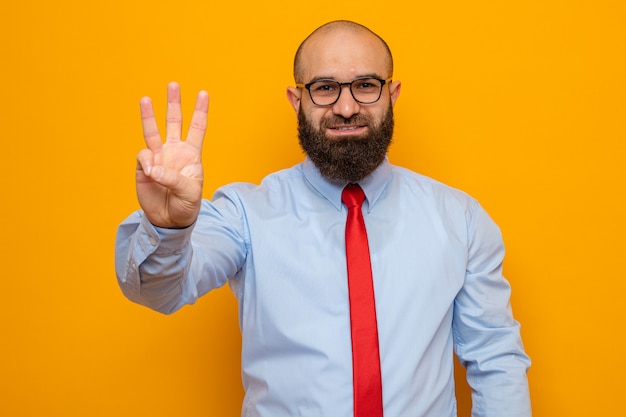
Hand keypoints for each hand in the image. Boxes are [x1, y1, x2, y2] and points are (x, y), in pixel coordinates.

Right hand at [135, 82, 208, 227]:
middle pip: (174, 122)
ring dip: (149, 115)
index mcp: (191, 154)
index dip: (200, 111)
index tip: (203, 93)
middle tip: (173, 84)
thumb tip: (153, 168)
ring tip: (145, 98)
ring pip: (153, 131)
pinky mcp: (144, 167)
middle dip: (174, 103)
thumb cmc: (186, 205)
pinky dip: (147, 163)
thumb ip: (174, 179)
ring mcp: (158, 157)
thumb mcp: (189, 193)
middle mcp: (174, 151)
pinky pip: (143, 157)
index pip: (197, 128)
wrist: (169, 220)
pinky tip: (151, 174)